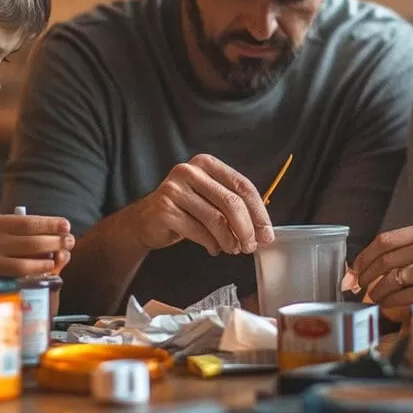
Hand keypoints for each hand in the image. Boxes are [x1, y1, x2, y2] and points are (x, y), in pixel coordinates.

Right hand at [0, 214, 74, 278]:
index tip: (66, 224)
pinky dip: (34, 272)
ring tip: (63, 256)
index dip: (50, 224)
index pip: (28, 221)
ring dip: (49, 257)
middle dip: (56, 240)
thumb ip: (6, 229)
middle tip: (71, 241)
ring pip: (28, 258)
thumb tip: (37, 231)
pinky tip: (46, 270)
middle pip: (33, 239)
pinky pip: (17, 274)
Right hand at [126, 154, 274, 255]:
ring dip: (229, 240)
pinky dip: (211, 244)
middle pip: (231, 202)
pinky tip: (214, 249)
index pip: (242, 185)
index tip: (267, 232)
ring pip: (216, 219)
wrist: (146, 221)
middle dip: (246, 228)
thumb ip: (233, 206)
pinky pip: (198, 231)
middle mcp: (190, 171)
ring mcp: (175, 189)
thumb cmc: (184, 209)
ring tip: (233, 249)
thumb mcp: (209, 199)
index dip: (259, 212)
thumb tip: (262, 230)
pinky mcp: (165, 209)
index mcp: (206, 164)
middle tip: (251, 246)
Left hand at [353, 224, 412, 309]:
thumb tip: (383, 256)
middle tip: (358, 286)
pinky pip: (404, 297)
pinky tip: (387, 305)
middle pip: (383, 262)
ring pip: (390, 281)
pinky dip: (390, 303)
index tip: (356, 267)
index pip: (384, 241)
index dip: (364, 256)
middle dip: (364, 276)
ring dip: (376, 292)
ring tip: (372, 297)